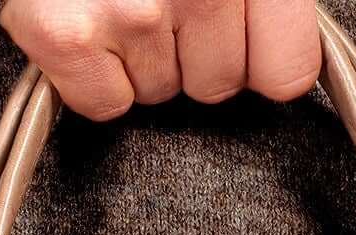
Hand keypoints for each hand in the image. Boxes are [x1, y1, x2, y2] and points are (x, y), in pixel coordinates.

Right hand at [0, 1, 321, 120]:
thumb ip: (265, 2)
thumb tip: (281, 67)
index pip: (287, 73)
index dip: (257, 59)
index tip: (234, 30)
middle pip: (218, 86)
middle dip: (191, 52)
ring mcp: (132, 12)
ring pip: (159, 93)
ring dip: (139, 57)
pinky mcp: (68, 35)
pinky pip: (105, 103)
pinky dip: (91, 74)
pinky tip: (84, 21)